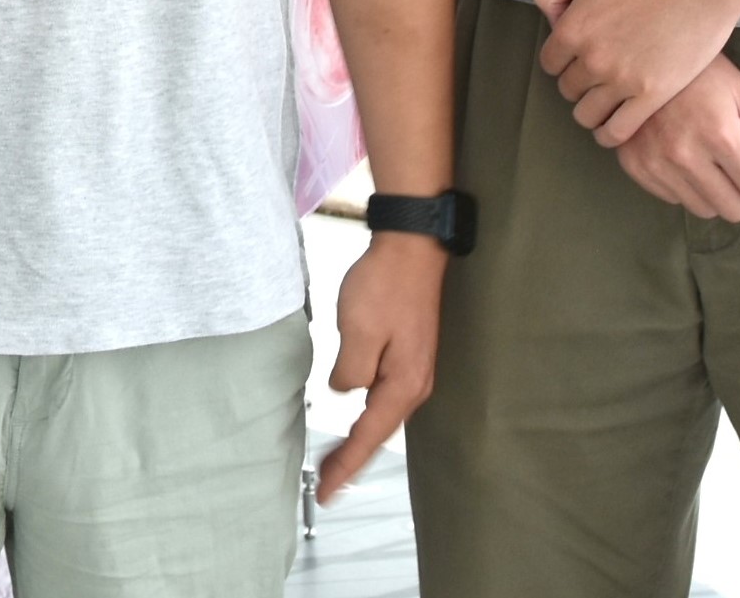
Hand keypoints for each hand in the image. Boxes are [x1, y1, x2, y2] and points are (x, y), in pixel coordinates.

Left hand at [314, 235, 441, 500]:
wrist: (412, 248)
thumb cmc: (385, 285)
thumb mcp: (358, 330)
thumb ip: (350, 371)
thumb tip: (346, 392)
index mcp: (403, 384)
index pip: (369, 436)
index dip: (346, 466)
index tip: (326, 492)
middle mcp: (414, 385)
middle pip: (379, 433)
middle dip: (352, 461)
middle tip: (325, 486)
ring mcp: (414, 370)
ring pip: (382, 416)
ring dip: (359, 440)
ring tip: (335, 461)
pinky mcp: (408, 355)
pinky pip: (384, 396)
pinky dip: (366, 416)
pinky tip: (353, 418)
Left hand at [535, 0, 739, 147]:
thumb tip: (551, 19)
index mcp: (572, 29)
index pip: (550, 63)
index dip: (563, 60)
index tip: (578, 58)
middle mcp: (592, 59)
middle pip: (568, 89)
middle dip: (578, 83)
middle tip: (596, 77)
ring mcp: (622, 80)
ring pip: (588, 114)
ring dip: (592, 110)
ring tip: (605, 102)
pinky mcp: (653, 95)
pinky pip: (618, 131)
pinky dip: (610, 134)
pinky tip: (614, 127)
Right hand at [609, 56, 739, 219]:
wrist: (644, 53)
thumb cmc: (705, 74)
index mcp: (722, 135)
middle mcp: (685, 154)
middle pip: (734, 210)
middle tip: (732, 162)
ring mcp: (655, 162)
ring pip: (703, 210)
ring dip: (712, 192)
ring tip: (705, 158)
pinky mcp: (634, 165)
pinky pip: (672, 200)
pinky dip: (682, 185)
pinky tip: (678, 155)